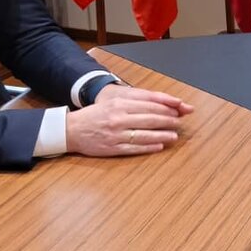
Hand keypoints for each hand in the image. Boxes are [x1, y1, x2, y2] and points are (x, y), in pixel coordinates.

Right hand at [66, 85, 193, 156]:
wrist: (71, 130)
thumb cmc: (94, 115)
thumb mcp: (113, 102)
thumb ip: (134, 102)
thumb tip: (158, 103)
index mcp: (119, 104)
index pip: (149, 104)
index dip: (166, 107)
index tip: (178, 109)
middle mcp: (119, 118)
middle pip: (150, 119)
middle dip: (168, 120)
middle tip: (179, 122)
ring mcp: (116, 134)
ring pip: (145, 135)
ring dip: (162, 135)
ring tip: (174, 136)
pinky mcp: (113, 148)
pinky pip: (135, 148)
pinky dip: (149, 147)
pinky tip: (159, 146)